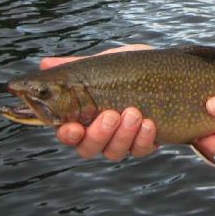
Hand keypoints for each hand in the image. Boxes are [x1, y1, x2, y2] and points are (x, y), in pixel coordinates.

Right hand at [42, 44, 157, 160]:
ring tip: (134, 113)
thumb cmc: (130, 70)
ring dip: (123, 135)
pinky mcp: (145, 143)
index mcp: (83, 116)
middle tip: (111, 115)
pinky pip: (141, 150)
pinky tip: (150, 124)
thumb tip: (45, 63)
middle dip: (98, 134)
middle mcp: (99, 133)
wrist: (170, 71)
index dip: (67, 135)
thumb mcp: (105, 65)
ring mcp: (122, 141)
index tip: (74, 128)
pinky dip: (144, 139)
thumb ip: (77, 67)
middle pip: (87, 148)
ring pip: (114, 152)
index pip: (67, 133)